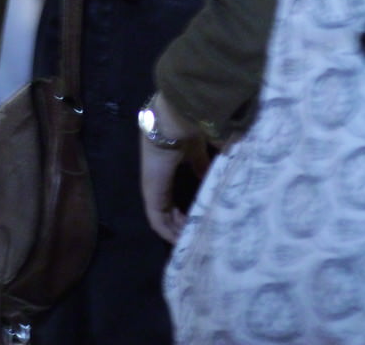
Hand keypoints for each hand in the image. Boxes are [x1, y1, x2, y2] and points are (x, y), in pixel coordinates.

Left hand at [140, 93, 209, 243]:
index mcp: (165, 170)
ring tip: (191, 239)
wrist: (172, 123)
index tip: (198, 220)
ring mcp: (153, 190)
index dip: (184, 210)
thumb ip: (201, 166)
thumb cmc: (186, 131)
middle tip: (197, 234)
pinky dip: (169, 232)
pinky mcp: (152, 197)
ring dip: (176, 230)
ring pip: (163, 218)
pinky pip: (158, 221)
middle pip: (167, 210)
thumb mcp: (197, 152)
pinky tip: (181, 240)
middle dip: (181, 223)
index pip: (172, 197)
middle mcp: (157, 182)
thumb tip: (212, 178)